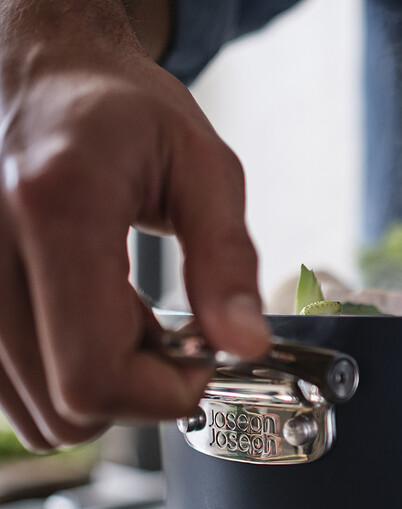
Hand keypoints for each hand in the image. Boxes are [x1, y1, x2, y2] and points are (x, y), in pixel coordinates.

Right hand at [0, 0, 269, 450]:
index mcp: (56, 210)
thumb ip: (227, 260)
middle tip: (170, 334)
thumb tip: (245, 346)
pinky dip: (60, 373)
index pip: (93, 376)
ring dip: (99, 383)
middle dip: (138, 392)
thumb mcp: (203, 168)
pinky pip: (9, 388)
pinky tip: (87, 317)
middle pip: (64, 407)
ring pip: (34, 410)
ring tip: (126, 315)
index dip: (163, 394)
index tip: (202, 361)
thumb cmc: (122, 109)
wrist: (43, 72)